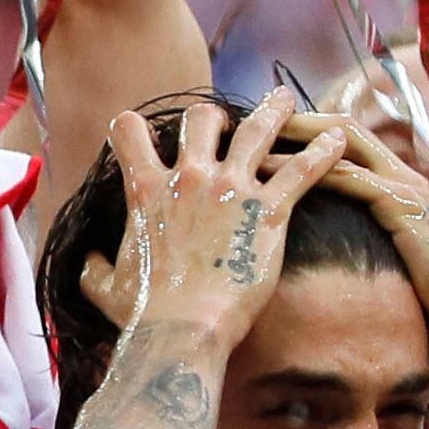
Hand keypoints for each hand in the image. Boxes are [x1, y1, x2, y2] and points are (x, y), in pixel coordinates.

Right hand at [100, 89, 350, 351]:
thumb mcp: (103, 286)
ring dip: (274, 111)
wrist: (184, 329)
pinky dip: (324, 153)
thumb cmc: (142, 313)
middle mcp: (189, 178)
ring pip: (257, 129)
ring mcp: (232, 190)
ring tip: (285, 100)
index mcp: (144, 190)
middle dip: (213, 116)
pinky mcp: (269, 211)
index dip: (134, 126)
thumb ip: (93, 265)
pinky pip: (303, 170)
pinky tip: (339, 141)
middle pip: (201, 118)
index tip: (143, 133)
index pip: (128, 130)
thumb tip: (89, 260)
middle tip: (226, 122)